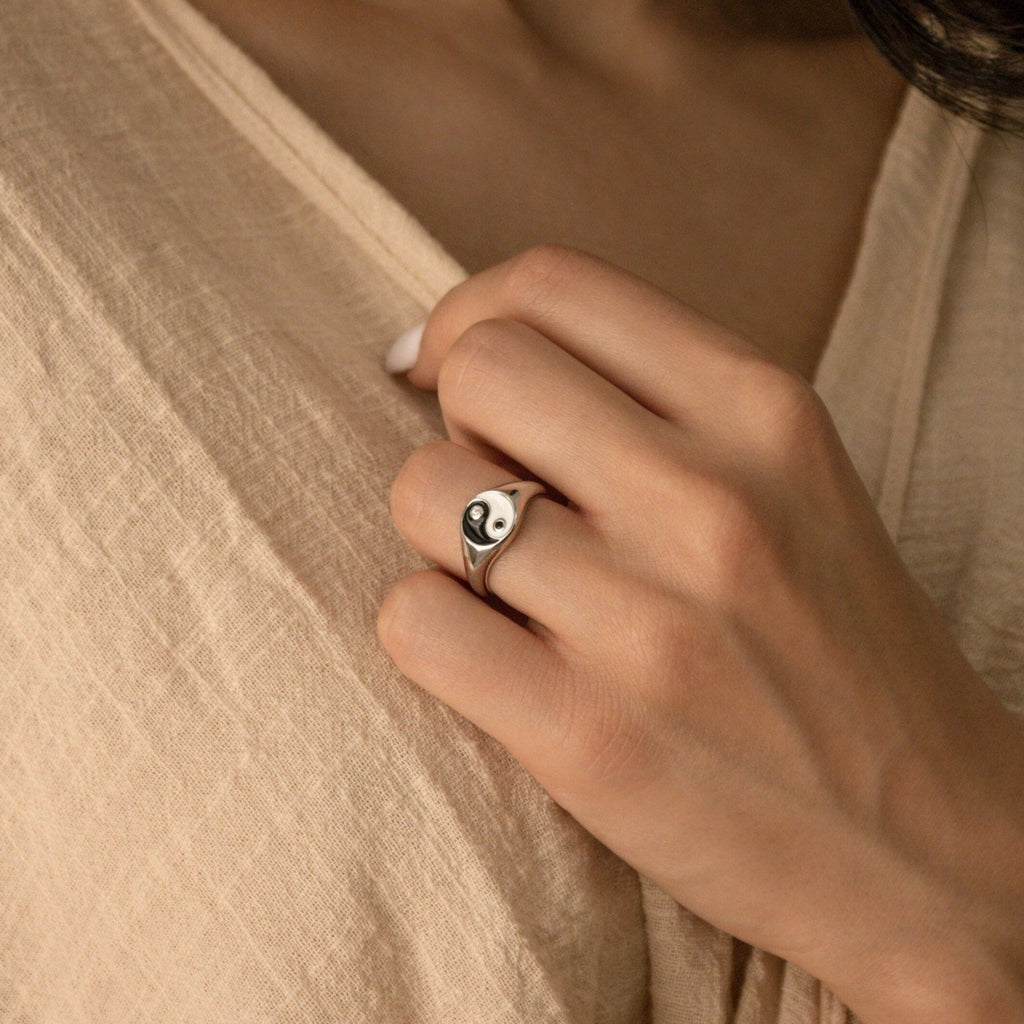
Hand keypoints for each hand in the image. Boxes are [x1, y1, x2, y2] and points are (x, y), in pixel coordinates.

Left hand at [377, 246, 1023, 1023]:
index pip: (553, 285)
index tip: (443, 372)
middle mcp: (708, 497)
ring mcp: (647, 621)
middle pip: (477, 371)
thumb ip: (657, 400)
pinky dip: (426, 628)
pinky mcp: (588, 736)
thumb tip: (475, 353)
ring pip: (422, 492)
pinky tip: (486, 656)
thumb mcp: (790, 479)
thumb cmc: (842, 652)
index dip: (469, 318)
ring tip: (509, 587)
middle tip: (499, 493)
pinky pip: (413, 619)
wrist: (933, 848)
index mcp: (764, 410)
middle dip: (457, 426)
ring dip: (439, 536)